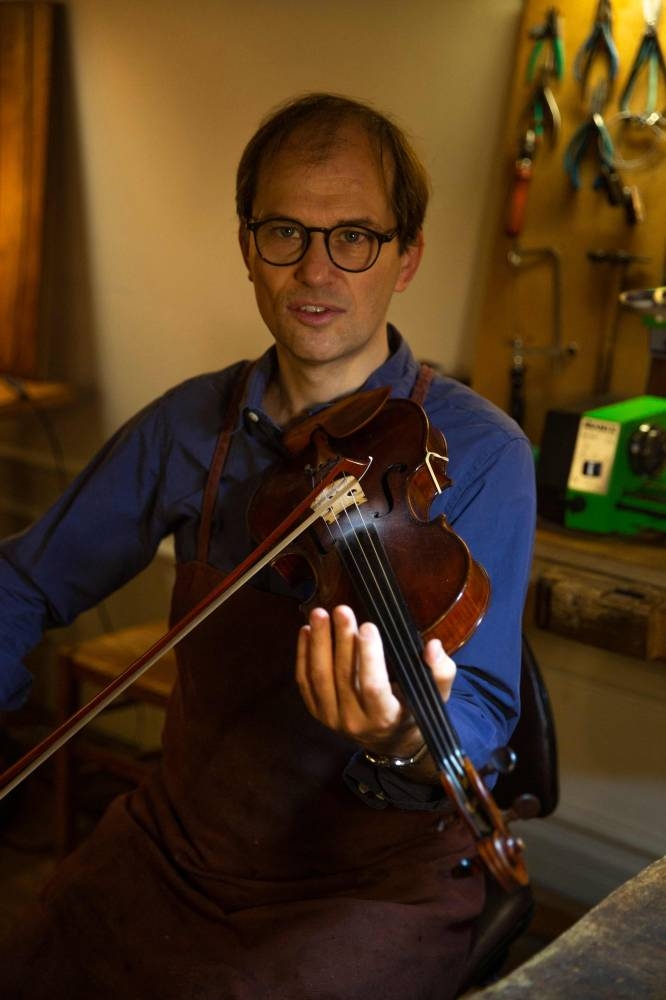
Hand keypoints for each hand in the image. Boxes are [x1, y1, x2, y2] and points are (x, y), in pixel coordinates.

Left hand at [295, 604, 455, 759]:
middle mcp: (354, 722)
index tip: (368, 626)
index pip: (373, 687)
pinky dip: (303, 655)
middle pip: (343, 677)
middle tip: (342, 610)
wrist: (388, 740)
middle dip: (341, 640)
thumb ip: (441, 672)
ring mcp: (331, 718)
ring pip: (319, 678)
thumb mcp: (434, 696)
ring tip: (319, 613)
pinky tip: (306, 630)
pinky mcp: (316, 712)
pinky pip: (304, 682)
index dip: (369, 657)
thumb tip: (433, 646)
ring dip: (318, 643)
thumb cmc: (412, 710)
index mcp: (385, 717)